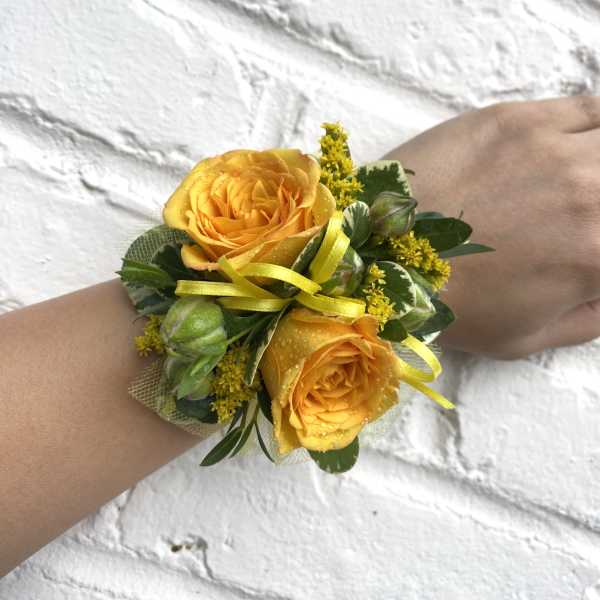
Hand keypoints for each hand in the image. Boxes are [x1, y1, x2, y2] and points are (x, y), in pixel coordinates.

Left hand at [384, 96, 599, 358]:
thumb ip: (594, 317)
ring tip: (584, 181)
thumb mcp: (526, 338)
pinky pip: (588, 105)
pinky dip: (597, 124)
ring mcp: (555, 149)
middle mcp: (591, 193)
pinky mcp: (517, 119)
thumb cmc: (448, 305)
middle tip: (585, 215)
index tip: (592, 245)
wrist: (376, 256)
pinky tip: (581, 145)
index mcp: (597, 255)